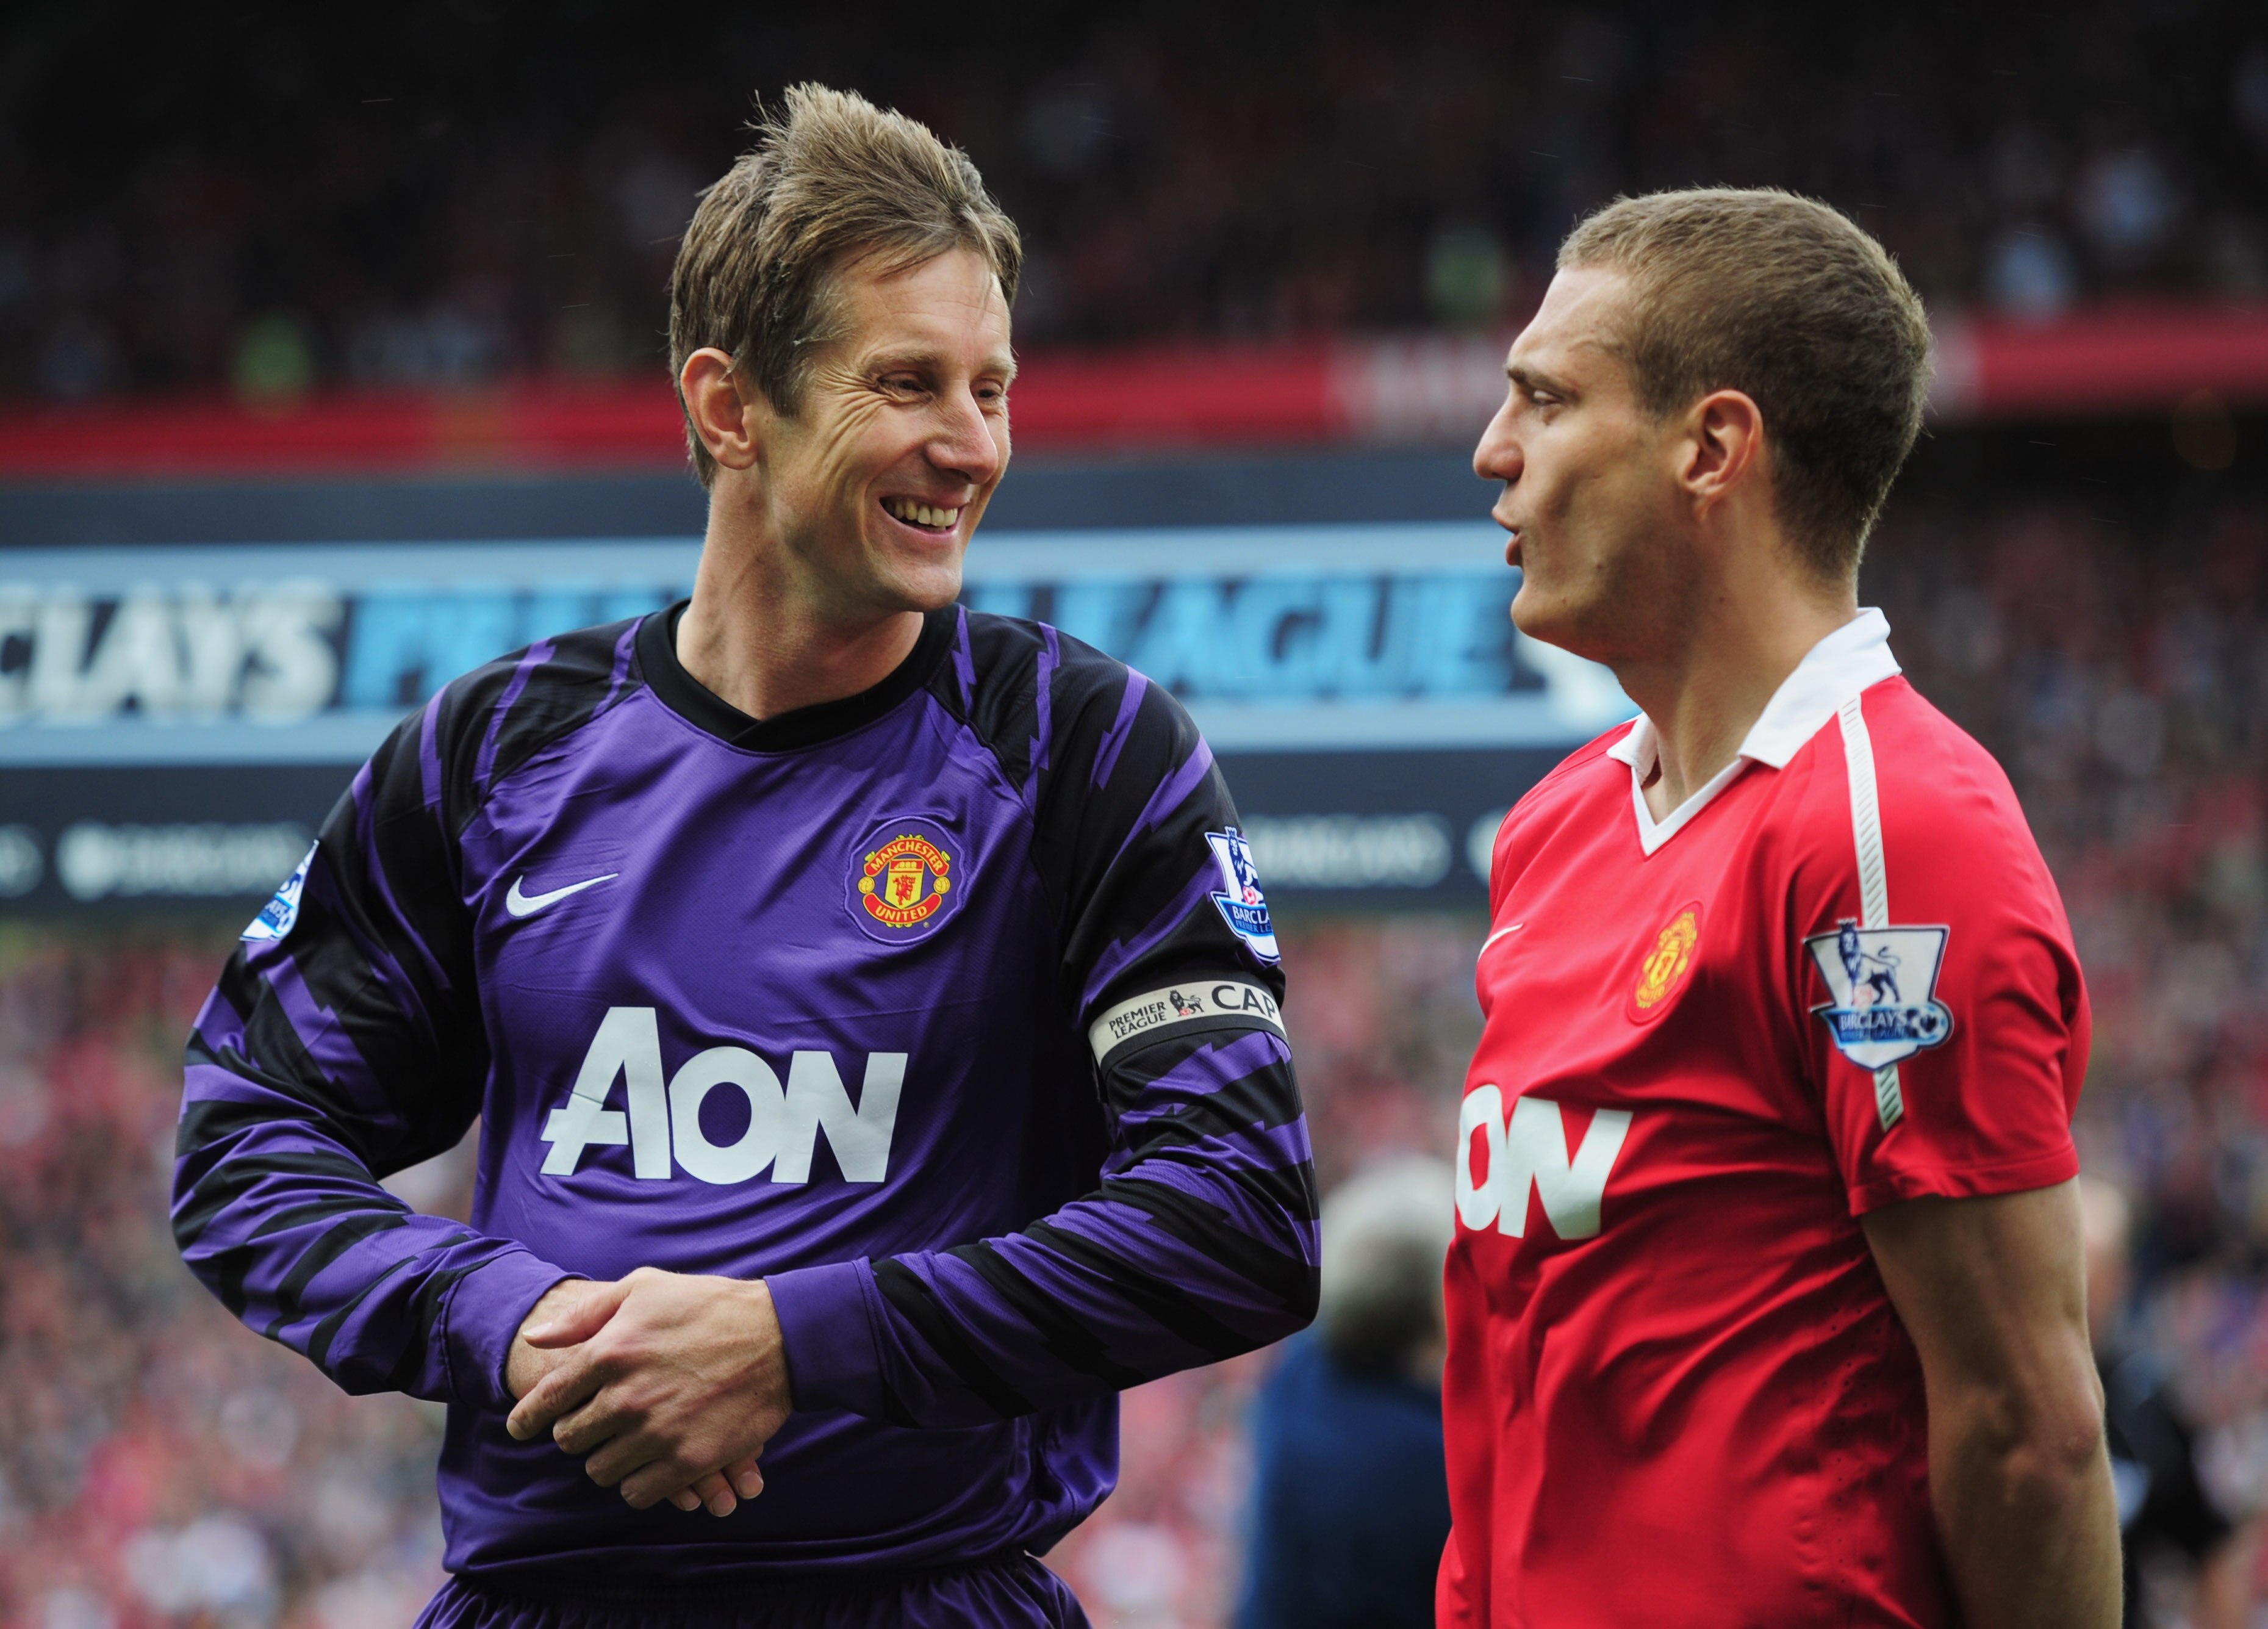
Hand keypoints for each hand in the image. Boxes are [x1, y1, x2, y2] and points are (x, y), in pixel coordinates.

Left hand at [505, 1268, 788, 1515]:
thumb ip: (586, 1314)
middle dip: (579, 1433)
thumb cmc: (709, 1306)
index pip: (547, 1399)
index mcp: (610, 1351)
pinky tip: (652, 1463)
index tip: (520, 1429)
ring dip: (609, 1458)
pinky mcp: (687, 1462)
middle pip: (571, 1440)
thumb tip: (536, 1339)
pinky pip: (638, 1493)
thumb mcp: (645, 1288)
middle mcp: (626, 1396)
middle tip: (599, 1424)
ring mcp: (657, 1433)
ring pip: (601, 1470)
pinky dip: (639, 1483)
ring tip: (630, 1441)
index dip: (527, 1418)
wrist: (781, 1338)